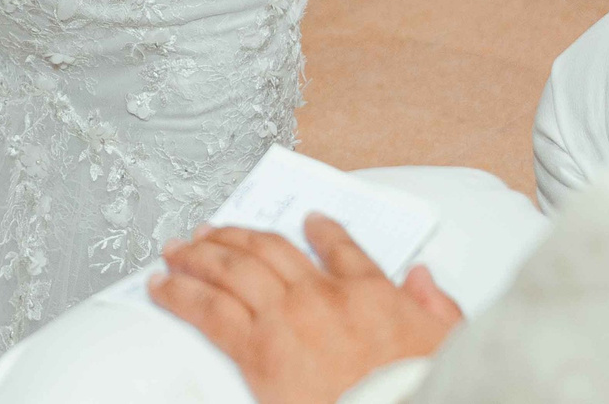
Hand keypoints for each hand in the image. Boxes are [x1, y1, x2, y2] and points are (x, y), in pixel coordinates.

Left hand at [149, 217, 462, 403]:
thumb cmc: (414, 389)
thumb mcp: (446, 347)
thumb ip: (435, 307)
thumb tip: (422, 279)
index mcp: (370, 295)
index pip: (341, 248)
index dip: (321, 230)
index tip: (309, 221)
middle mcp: (323, 296)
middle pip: (270, 248)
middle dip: (236, 235)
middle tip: (213, 230)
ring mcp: (287, 318)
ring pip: (232, 268)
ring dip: (198, 254)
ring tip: (176, 250)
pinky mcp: (257, 350)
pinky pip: (209, 310)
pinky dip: (180, 293)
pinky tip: (162, 286)